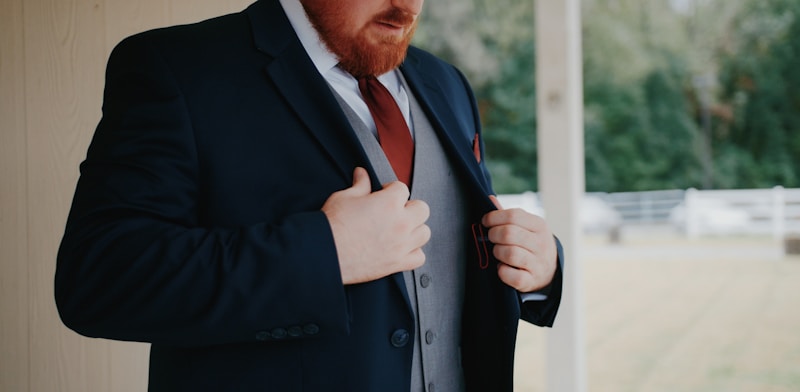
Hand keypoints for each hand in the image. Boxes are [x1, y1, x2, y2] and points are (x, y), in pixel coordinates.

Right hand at [322, 167, 430, 284]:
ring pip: (424, 232)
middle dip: (409, 207)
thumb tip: (362, 173)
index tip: (382, 194)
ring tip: (399, 229)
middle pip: (422, 209)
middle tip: (394, 211)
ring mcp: (401, 245)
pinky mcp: (397, 263)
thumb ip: (360, 185)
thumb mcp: (344, 197)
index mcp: (389, 202)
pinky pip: (419, 257)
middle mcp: (400, 223)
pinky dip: (413, 253)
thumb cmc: (332, 224)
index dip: (391, 189)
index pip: (402, 188)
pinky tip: (401, 248)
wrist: (325, 252)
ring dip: (415, 229)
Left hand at [481, 195, 556, 292]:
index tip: (486, 222)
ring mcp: (537, 263)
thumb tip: (490, 199)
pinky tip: (502, 267)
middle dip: (493, 235)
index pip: (513, 215)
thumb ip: (507, 215)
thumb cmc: (531, 244)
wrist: (549, 270)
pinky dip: (501, 271)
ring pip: (509, 253)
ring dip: (497, 252)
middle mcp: (541, 244)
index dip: (494, 217)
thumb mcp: (526, 227)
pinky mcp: (530, 281)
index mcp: (539, 226)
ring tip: (498, 252)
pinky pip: (510, 275)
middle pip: (509, 233)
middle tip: (491, 237)